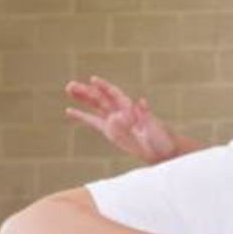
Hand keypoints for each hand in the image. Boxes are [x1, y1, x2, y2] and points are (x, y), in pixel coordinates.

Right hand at [65, 76, 181, 164]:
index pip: (115, 94)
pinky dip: (82, 116)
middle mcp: (121, 112)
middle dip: (87, 92)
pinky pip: (93, 122)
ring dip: (82, 99)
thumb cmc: (163, 138)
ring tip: (68, 90)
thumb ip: (146, 115)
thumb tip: (140, 101)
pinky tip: (69, 111)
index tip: (93, 80)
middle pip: (101, 98)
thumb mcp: (155, 126)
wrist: (164, 152)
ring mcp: (114, 121)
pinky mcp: (110, 132)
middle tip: (70, 85)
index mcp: (132, 108)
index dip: (104, 87)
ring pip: (95, 106)